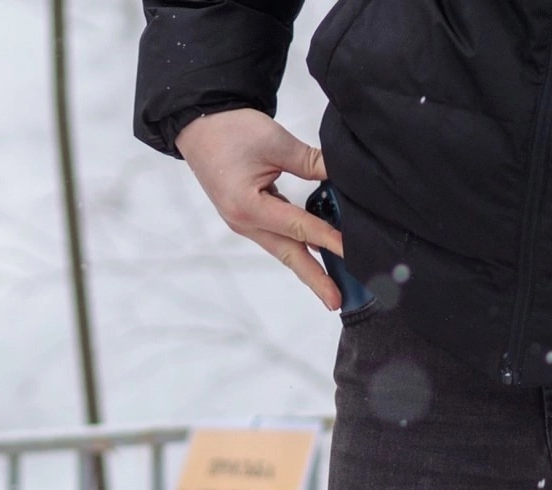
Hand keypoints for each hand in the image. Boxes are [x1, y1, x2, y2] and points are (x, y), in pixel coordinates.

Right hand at [176, 108, 344, 310]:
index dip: (329, 239)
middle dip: (314, 279)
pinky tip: (315, 252)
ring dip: (307, 266)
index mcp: (248, 206)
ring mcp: (245, 222)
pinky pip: (278, 236)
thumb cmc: (228, 131)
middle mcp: (244, 222)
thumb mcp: (275, 141)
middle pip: (288, 254)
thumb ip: (311, 161)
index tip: (352, 252)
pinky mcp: (248, 216)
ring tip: (330, 285)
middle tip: (337, 301)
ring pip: (283, 249)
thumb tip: (344, 174)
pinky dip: (298, 245)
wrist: (199, 126)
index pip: (299, 226)